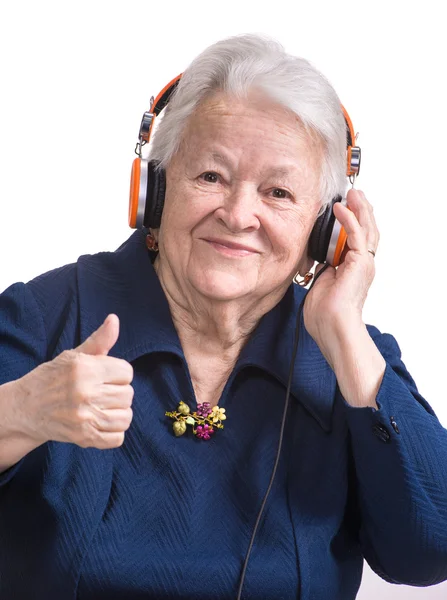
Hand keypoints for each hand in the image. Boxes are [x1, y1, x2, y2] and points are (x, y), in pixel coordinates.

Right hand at [12, 314, 133, 448]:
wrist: (25, 408)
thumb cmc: (52, 378)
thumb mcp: (73, 356)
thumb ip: (99, 340)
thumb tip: (114, 319)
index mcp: (85, 369)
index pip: (127, 372)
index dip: (118, 374)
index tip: (106, 377)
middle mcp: (85, 393)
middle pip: (128, 394)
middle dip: (118, 392)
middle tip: (101, 393)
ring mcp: (84, 417)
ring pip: (126, 417)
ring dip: (118, 413)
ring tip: (103, 408)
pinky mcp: (83, 437)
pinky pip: (117, 438)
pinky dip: (114, 433)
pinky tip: (101, 422)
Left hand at [303, 189, 379, 348]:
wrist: (332, 327)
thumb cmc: (325, 315)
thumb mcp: (321, 284)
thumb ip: (322, 269)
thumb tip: (316, 260)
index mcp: (353, 270)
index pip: (358, 239)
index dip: (354, 222)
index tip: (346, 207)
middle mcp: (362, 265)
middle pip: (367, 230)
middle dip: (361, 210)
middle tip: (354, 194)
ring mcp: (363, 264)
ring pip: (367, 228)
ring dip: (359, 209)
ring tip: (353, 194)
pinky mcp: (359, 263)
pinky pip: (357, 234)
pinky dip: (349, 219)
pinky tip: (341, 208)